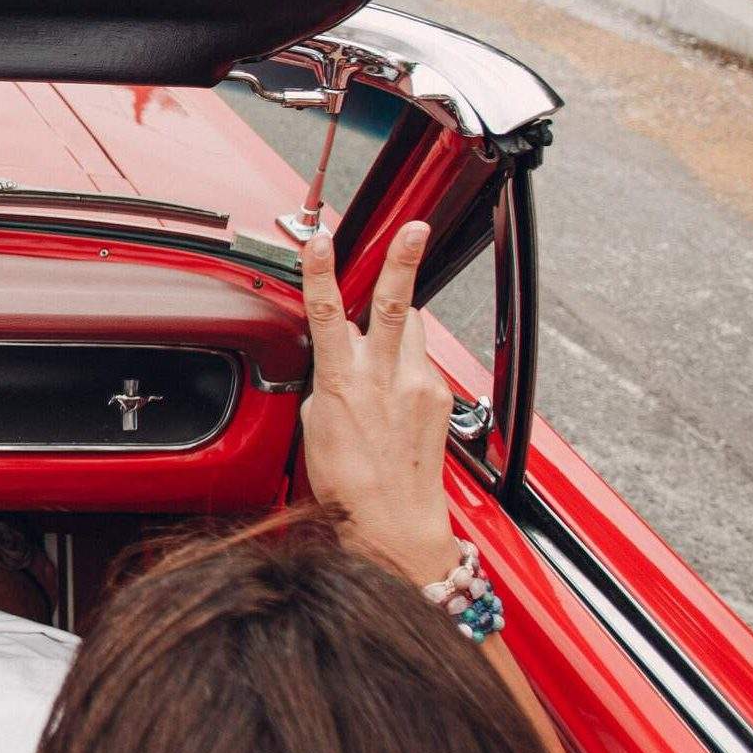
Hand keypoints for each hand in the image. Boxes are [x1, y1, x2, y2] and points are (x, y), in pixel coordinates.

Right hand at [301, 220, 458, 582]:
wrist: (396, 524)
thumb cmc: (348, 487)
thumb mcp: (314, 430)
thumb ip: (325, 387)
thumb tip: (333, 368)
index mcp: (343, 384)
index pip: (328, 315)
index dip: (321, 274)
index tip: (320, 242)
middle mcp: (385, 379)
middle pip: (393, 306)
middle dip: (402, 262)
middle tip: (413, 228)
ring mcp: (418, 386)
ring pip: (410, 328)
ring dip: (397, 316)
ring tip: (388, 314)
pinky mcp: (438, 398)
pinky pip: (420, 361)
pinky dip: (405, 360)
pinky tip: (394, 386)